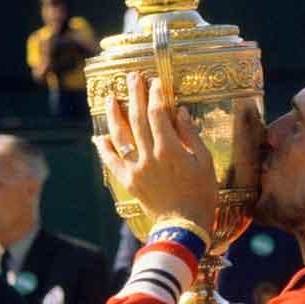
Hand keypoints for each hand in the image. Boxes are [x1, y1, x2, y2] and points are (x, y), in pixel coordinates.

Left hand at [94, 73, 217, 228]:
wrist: (184, 226)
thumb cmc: (201, 194)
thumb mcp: (205, 162)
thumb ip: (191, 135)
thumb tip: (178, 112)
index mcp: (170, 149)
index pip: (158, 114)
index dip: (156, 95)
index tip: (155, 82)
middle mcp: (149, 155)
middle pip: (138, 118)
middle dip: (135, 95)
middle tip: (132, 77)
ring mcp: (136, 168)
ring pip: (120, 136)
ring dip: (114, 115)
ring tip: (110, 99)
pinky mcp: (128, 181)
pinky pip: (111, 161)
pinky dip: (104, 148)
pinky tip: (99, 137)